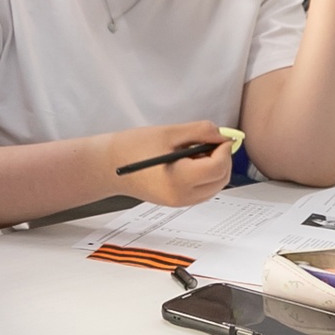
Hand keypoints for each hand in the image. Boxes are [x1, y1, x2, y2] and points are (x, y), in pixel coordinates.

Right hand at [107, 122, 232, 206]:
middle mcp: (182, 196)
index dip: (224, 149)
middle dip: (223, 159)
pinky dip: (205, 175)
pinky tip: (190, 162)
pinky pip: (203, 190)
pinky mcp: (177, 201)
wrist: (111, 166)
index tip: (220, 136)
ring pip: (214, 186)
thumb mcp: (169, 132)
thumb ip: (200, 132)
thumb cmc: (134, 148)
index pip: (218, 168)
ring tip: (196, 151)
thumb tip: (223, 135)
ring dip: (215, 167)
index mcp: (179, 179)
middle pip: (221, 180)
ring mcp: (180, 202)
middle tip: (212, 141)